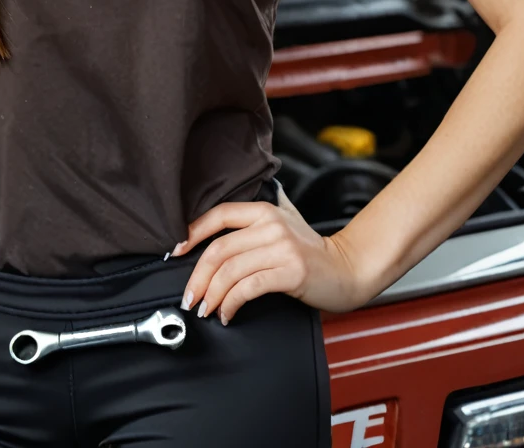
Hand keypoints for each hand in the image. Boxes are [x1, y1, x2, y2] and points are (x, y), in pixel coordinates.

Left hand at [171, 185, 367, 323]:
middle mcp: (271, 224)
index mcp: (264, 210)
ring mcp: (281, 247)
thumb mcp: (281, 227)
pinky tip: (227, 314)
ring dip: (211, 295)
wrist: (347, 269)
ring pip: (230, 271)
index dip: (192, 233)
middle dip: (197, 276)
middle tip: (189, 296)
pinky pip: (248, 288)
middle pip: (219, 249)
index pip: (218, 215)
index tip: (175, 252)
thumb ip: (252, 225)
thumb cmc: (310, 253)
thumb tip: (209, 235)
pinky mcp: (291, 272)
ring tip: (205, 308)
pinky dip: (231, 304)